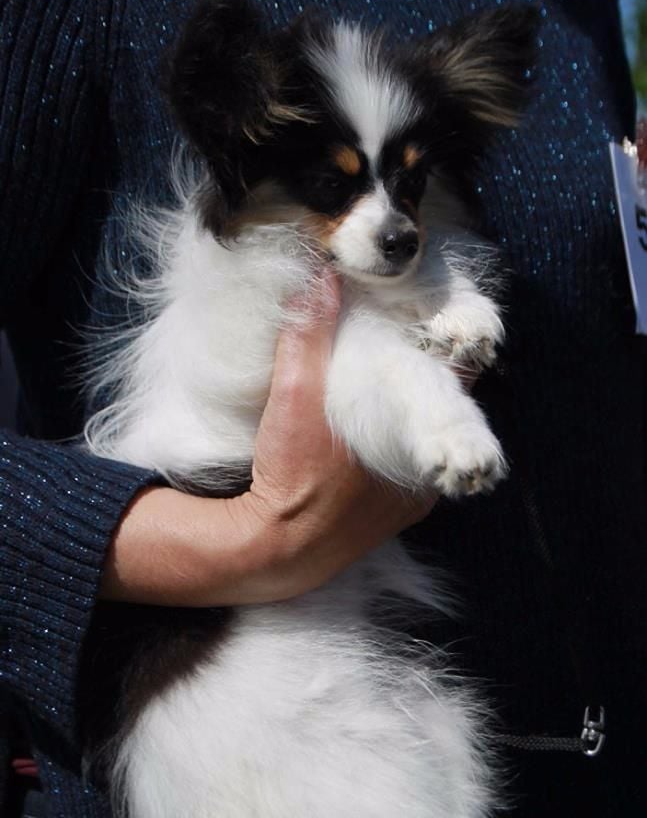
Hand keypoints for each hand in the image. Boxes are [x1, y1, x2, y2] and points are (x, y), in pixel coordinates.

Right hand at [100, 268, 435, 606]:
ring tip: (392, 371)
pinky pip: (414, 461)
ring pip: (429, 435)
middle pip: (444, 404)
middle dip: (427, 369)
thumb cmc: (290, 475)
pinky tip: (378, 421)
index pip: (454, 377)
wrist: (277, 551)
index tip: (428, 316)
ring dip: (415, 405)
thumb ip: (309, 335)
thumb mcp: (293, 395)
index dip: (444, 342)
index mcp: (416, 438)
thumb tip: (322, 278)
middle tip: (405, 335)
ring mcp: (417, 495)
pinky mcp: (399, 512)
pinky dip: (402, 436)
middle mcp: (429, 470)